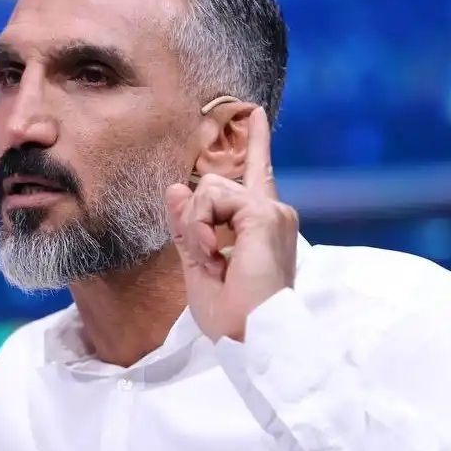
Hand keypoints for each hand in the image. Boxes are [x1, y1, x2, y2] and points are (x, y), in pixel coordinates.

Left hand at [164, 107, 297, 341]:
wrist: (252, 338)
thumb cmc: (233, 317)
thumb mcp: (199, 266)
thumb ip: (189, 226)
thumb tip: (177, 187)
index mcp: (262, 227)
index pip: (258, 175)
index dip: (256, 142)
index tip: (254, 111)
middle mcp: (274, 214)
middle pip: (215, 185)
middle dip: (195, 221)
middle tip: (209, 261)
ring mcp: (272, 211)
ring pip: (209, 189)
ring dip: (196, 226)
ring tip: (213, 260)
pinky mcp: (264, 213)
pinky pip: (211, 198)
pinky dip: (201, 227)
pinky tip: (215, 253)